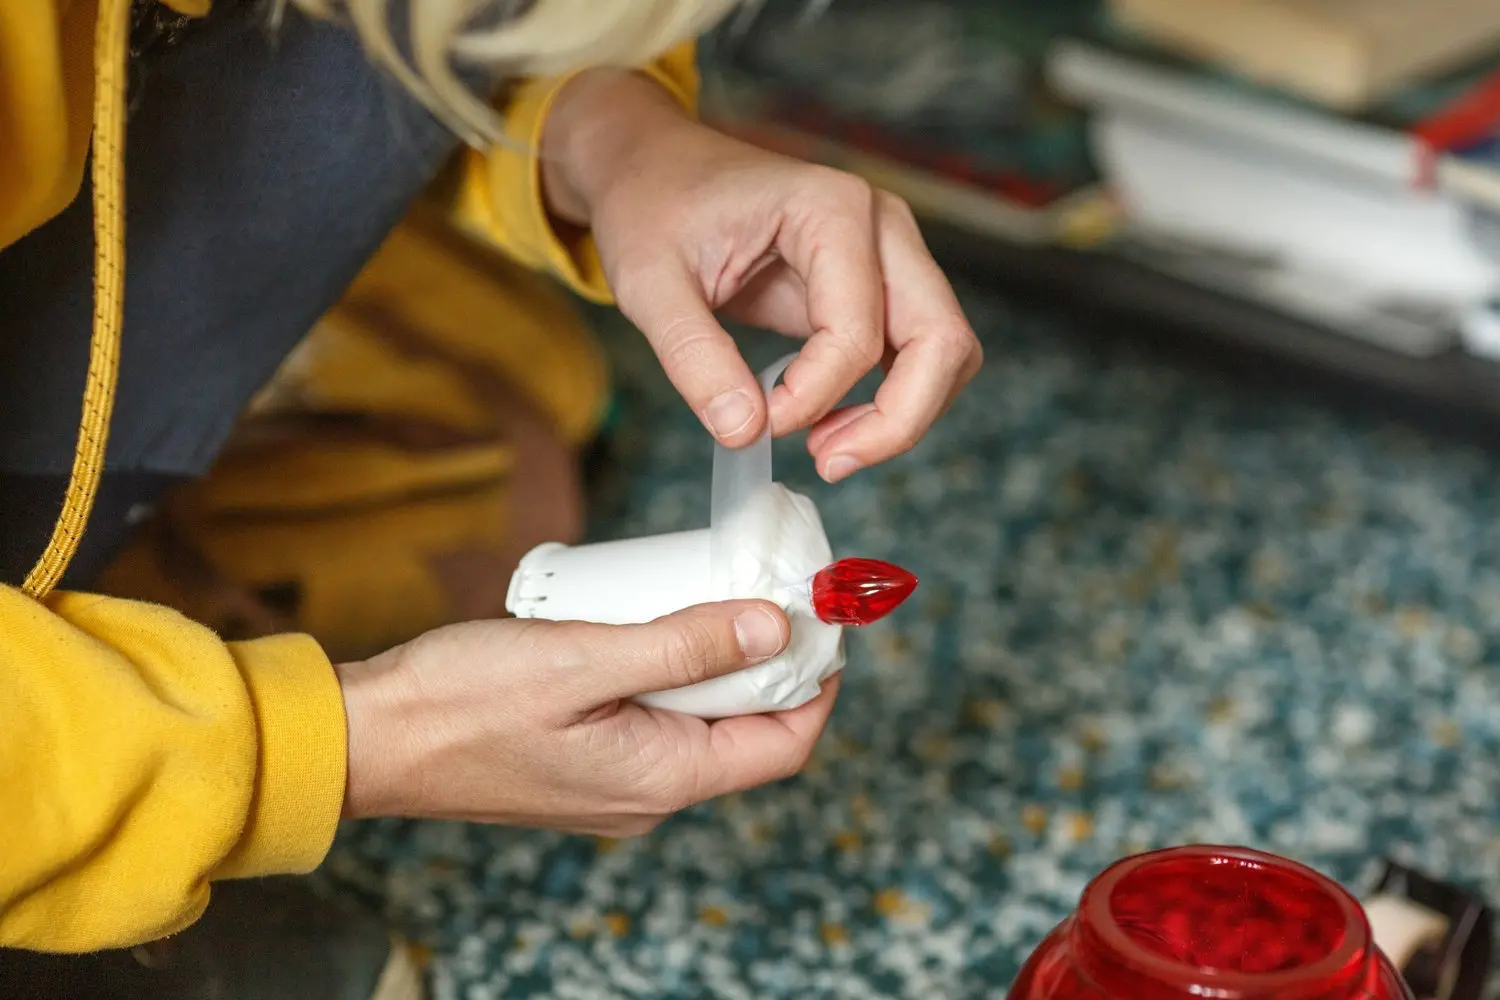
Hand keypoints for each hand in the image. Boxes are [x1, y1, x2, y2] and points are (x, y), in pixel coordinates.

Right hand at [336, 600, 838, 834]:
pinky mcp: (587, 762)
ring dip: (715, 661)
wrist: (372, 737)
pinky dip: (669, 671)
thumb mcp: (583, 658)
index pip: (782, 744)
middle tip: (766, 588)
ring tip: (709, 592)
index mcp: (662, 779)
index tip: (823, 619)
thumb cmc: (462, 701)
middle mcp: (648, 794)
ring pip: (700, 722)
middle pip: (747, 731)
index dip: (818, 683)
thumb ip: (683, 645)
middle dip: (768, 662)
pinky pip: (655, 719)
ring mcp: (616, 783)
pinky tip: (651, 620)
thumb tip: (774, 626)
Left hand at [542, 70, 982, 481]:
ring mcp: (891, 252)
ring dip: (902, 415)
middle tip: (826, 463)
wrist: (655, 169)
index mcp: (830, 208)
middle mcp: (880, 225)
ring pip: (947, 352)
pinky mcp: (881, 285)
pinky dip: (892, 401)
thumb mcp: (648, 283)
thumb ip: (694, 357)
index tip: (753, 422)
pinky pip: (918, 354)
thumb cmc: (653, 207)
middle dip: (895, 420)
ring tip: (826, 449)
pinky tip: (829, 423)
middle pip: (941, 340)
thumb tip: (743, 431)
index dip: (812, 398)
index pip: (857, 332)